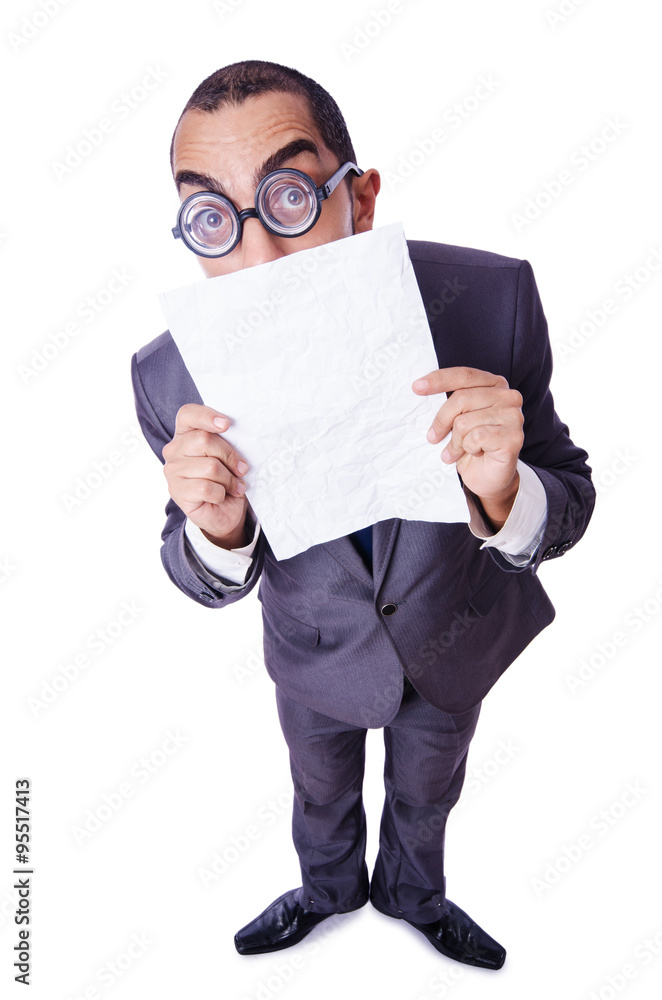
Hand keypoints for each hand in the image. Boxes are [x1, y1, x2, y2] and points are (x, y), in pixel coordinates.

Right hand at [162, 404, 249, 547]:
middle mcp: (174, 450)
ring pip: (209, 467)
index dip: (206, 416)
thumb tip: (240, 436)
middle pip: (204, 440)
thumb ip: (227, 442)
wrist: (224, 512)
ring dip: (229, 479)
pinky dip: (221, 494)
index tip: (226, 424)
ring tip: (234, 486)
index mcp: (185, 435)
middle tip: (241, 469)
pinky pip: (206, 488)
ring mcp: (172, 471)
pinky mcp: (177, 492)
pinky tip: (222, 497)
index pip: (188, 414)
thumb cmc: (226, 479)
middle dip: (229, 456)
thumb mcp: (229, 456)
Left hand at [412, 366, 523, 527]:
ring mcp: (513, 416)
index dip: (439, 379)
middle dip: (441, 420)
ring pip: (465, 421)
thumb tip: (421, 390)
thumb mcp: (458, 418)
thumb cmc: (472, 446)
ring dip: (456, 441)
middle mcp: (508, 396)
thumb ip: (451, 403)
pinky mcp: (513, 437)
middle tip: (433, 437)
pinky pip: (476, 438)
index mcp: (495, 385)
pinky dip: (468, 449)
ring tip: (457, 451)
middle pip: (461, 398)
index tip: (416, 388)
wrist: (489, 478)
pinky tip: (475, 454)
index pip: (464, 375)